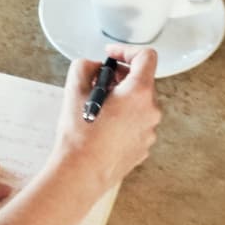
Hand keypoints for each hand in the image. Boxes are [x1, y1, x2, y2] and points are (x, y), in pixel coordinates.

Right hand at [50, 53, 162, 190]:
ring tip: (99, 109)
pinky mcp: (144, 147)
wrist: (81, 173)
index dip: (126, 51)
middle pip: (142, 82)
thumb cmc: (81, 136)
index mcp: (139, 92)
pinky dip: (123, 120)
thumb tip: (93, 67)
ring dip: (122, 100)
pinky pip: (137, 124)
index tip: (111, 57)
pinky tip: (103, 128)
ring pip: (139, 105)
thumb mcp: (74, 90)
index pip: (146, 57)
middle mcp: (151, 111)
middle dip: (120, 78)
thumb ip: (84, 66)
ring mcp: (149, 131)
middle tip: (98, 84)